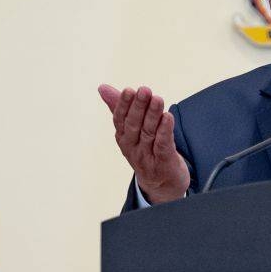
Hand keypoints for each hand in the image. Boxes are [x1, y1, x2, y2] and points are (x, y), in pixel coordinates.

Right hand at [98, 84, 189, 203]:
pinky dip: (165, 131)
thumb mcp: (132, 130)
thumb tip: (102, 87)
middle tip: (144, 90)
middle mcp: (132, 147)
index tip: (128, 90)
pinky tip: (168, 117)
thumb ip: (120, 108)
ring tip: (157, 98)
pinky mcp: (163, 163)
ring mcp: (147, 157)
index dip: (123, 105)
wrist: (163, 184)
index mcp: (123, 138)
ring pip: (149, 133)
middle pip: (134, 125)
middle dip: (138, 107)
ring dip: (153, 115)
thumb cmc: (147, 150)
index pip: (120, 119)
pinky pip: (162, 145)